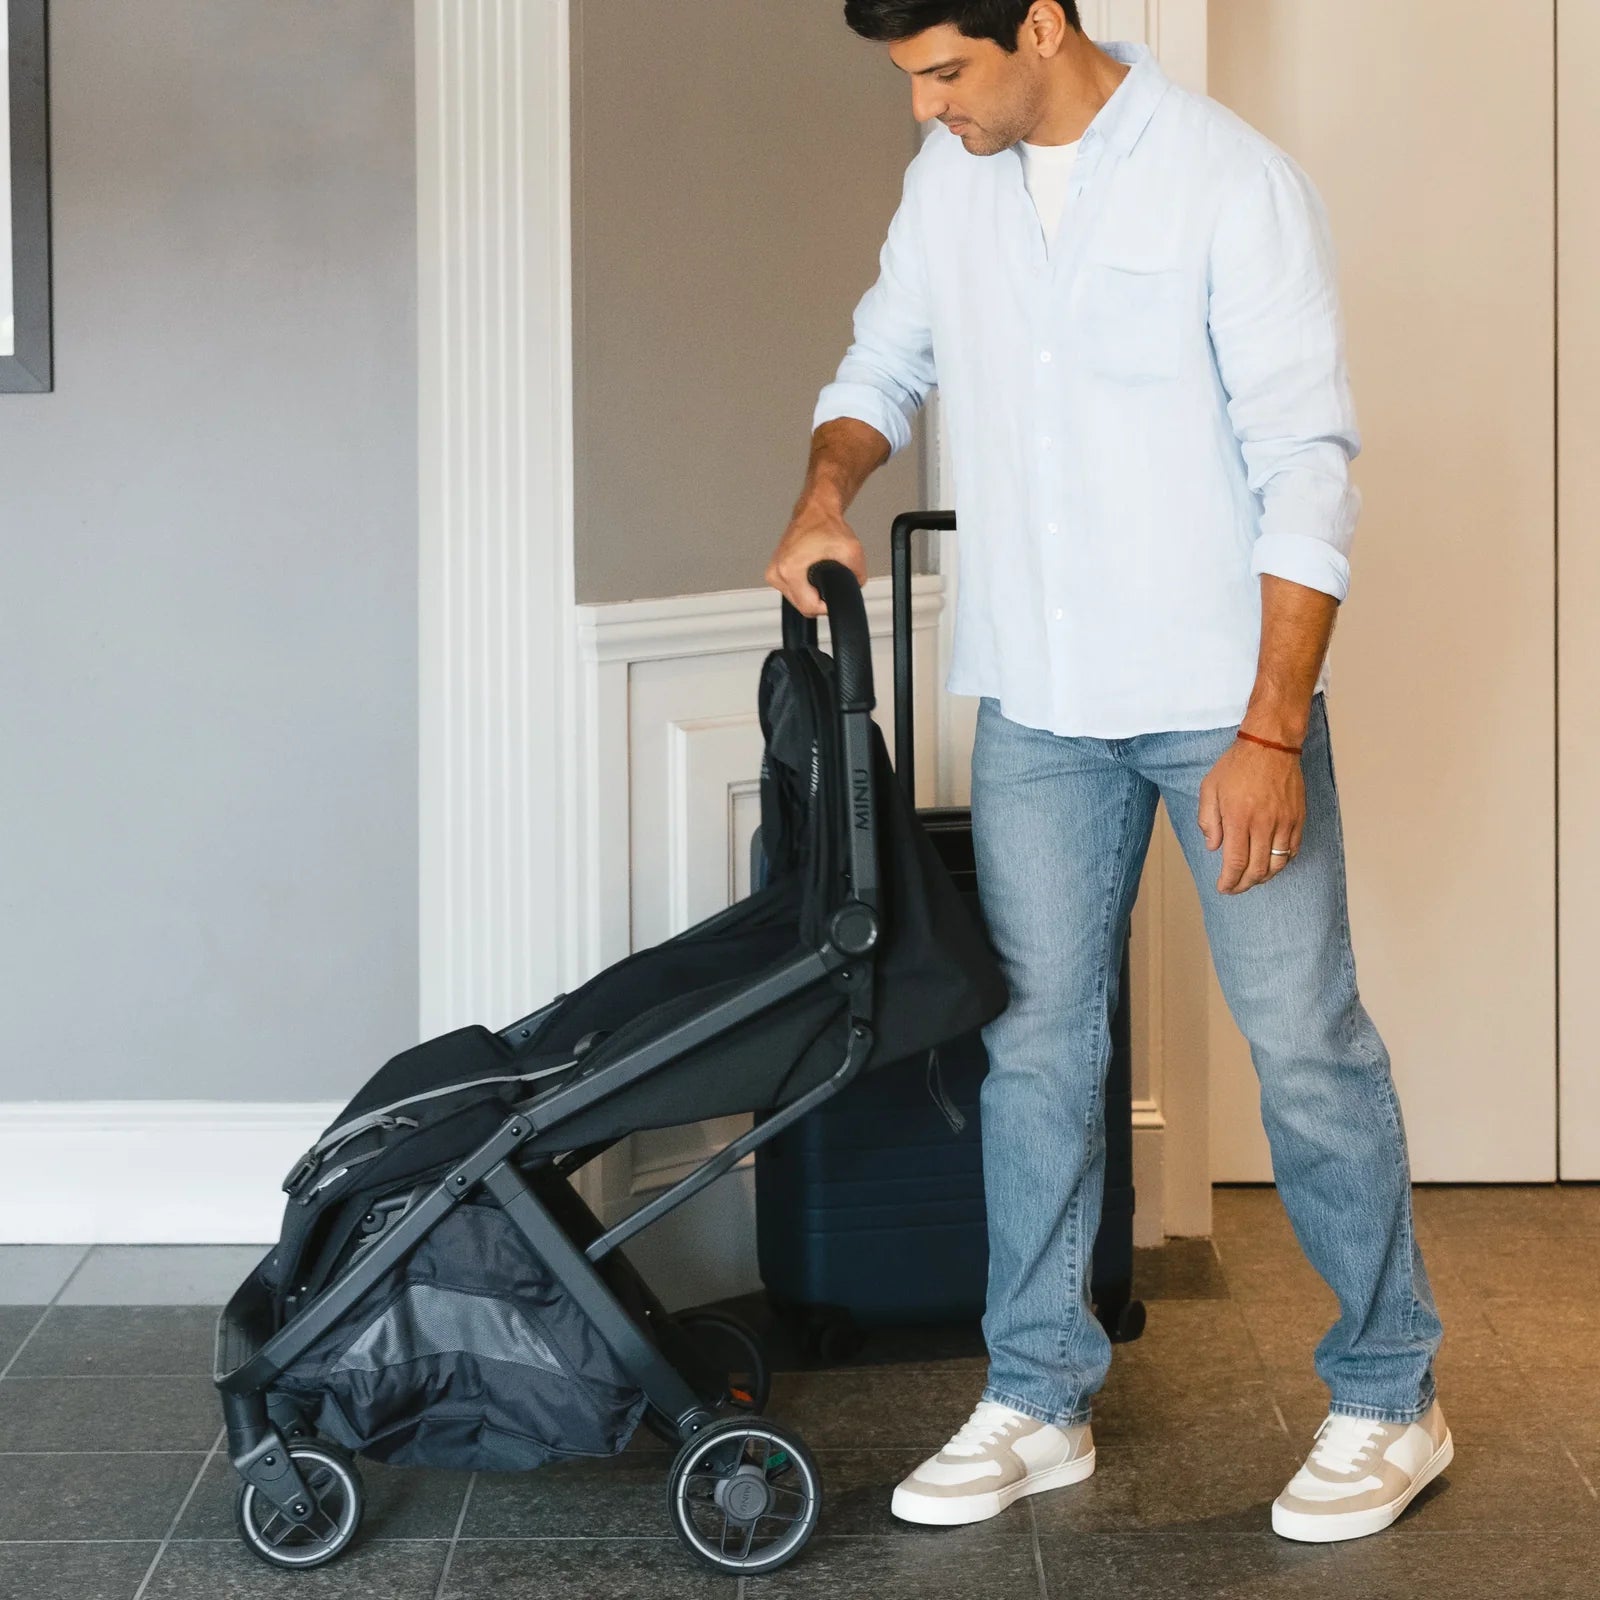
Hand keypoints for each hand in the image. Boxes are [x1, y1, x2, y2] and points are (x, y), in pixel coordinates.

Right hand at [765, 502, 867, 616]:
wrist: (814, 511)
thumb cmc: (826, 525)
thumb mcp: (852, 551)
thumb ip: (858, 577)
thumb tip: (854, 591)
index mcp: (790, 569)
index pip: (809, 607)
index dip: (827, 606)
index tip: (834, 595)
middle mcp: (777, 572)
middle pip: (802, 606)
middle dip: (819, 598)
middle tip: (829, 580)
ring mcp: (773, 573)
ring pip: (797, 601)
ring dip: (811, 593)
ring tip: (819, 573)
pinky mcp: (774, 572)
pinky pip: (792, 591)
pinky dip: (803, 587)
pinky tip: (810, 573)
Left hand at [1198, 738, 1304, 893]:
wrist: (1270, 745)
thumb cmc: (1237, 765)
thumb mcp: (1209, 789)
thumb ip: (1208, 821)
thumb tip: (1214, 847)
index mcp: (1238, 819)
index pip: (1235, 863)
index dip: (1230, 881)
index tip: (1223, 888)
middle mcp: (1263, 824)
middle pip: (1257, 869)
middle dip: (1245, 884)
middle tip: (1235, 887)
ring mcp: (1284, 822)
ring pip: (1277, 863)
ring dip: (1264, 877)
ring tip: (1252, 879)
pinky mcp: (1298, 818)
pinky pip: (1293, 850)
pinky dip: (1282, 863)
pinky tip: (1272, 864)